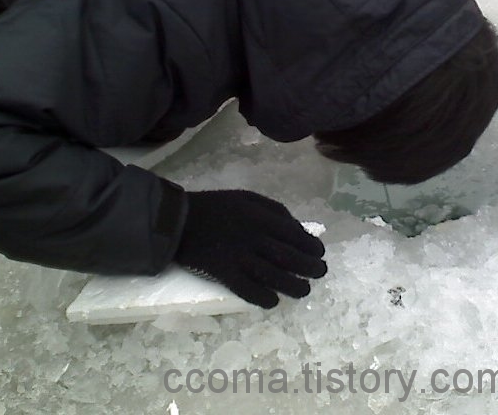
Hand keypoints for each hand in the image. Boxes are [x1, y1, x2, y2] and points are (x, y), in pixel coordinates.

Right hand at [174, 190, 326, 308]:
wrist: (178, 221)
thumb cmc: (215, 207)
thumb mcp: (246, 198)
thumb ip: (274, 211)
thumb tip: (299, 229)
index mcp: (260, 217)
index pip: (296, 236)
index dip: (312, 247)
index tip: (318, 253)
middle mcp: (254, 238)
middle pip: (290, 259)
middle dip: (311, 269)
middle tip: (318, 273)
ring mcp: (240, 258)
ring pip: (275, 278)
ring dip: (295, 287)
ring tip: (303, 290)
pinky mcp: (224, 274)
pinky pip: (250, 291)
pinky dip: (265, 298)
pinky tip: (273, 300)